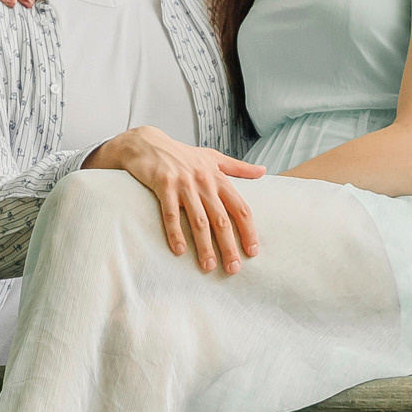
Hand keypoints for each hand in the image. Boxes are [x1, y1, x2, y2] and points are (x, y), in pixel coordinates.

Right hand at [85, 126, 266, 273]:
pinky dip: (175, 233)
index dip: (248, 231)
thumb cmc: (182, 154)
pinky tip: (179, 250)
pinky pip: (171, 214)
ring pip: (198, 221)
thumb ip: (238, 167)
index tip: (253, 252)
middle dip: (229, 246)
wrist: (147, 143)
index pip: (240, 208)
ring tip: (208, 266)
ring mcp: (184, 184)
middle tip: (233, 269)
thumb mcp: (213, 157)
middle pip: (222, 219)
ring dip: (204, 246)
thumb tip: (263, 171)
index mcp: (218, 178)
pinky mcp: (163, 185)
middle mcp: (204, 182)